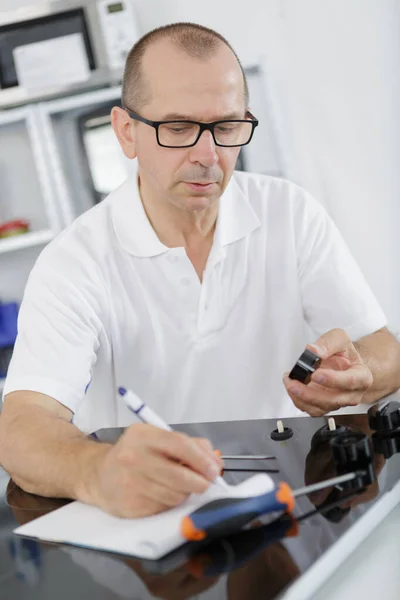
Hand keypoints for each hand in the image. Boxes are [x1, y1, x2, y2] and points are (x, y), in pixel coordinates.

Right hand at [86, 424, 222, 517]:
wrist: (99, 475)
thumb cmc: (135, 455)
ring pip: (174, 495)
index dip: (201, 459)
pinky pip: (162, 508)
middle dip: (199, 482)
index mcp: (143, 435)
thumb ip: (187, 445)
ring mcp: (129, 482)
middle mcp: (133, 457)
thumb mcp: (157, 440)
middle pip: (179, 475)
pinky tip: (160, 495)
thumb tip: (214, 461)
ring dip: (183, 494)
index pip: (180, 445)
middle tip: (205, 484)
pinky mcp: (129, 505)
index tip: (214, 470)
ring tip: (176, 487)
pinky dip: (168, 504)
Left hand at [283, 328, 372, 415]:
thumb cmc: (344, 353)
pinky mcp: (324, 406)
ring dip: (301, 398)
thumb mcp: (339, 338)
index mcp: (362, 376)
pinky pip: (311, 410)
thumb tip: (313, 351)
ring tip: (290, 383)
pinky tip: (292, 388)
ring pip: (320, 408)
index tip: (315, 374)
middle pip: (333, 400)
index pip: (350, 381)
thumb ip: (328, 343)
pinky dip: (299, 401)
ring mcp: (338, 402)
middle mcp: (352, 394)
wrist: (342, 362)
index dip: (332, 380)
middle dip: (311, 394)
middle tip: (295, 383)